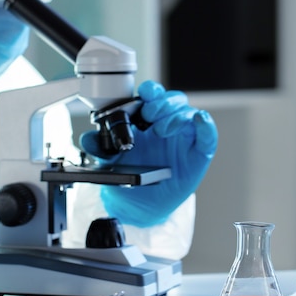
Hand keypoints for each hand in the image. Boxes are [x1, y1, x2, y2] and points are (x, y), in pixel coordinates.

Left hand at [80, 80, 217, 226]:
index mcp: (146, 121)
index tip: (144, 93)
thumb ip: (99, 148)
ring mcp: (183, 138)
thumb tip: (87, 139)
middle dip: (162, 102)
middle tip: (150, 115)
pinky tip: (200, 120)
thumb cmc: (130, 175)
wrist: (140, 204)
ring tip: (162, 130)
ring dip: (176, 115)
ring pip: (188, 114)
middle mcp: (166, 125)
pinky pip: (208, 136)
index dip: (151, 90)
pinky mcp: (197, 154)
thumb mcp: (110, 161)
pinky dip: (206, 126)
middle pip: (172, 100)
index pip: (152, 96)